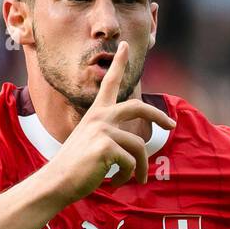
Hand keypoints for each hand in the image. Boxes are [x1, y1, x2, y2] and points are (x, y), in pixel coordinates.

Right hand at [49, 41, 175, 201]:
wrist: (57, 182)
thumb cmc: (76, 167)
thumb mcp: (92, 144)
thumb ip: (111, 137)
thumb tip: (137, 146)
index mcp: (96, 114)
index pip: (109, 83)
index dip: (119, 63)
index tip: (126, 45)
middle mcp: (100, 117)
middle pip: (138, 107)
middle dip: (158, 115)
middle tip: (171, 125)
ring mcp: (103, 130)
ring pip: (139, 147)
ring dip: (141, 168)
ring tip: (136, 180)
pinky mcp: (107, 146)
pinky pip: (132, 163)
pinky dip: (127, 177)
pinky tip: (114, 183)